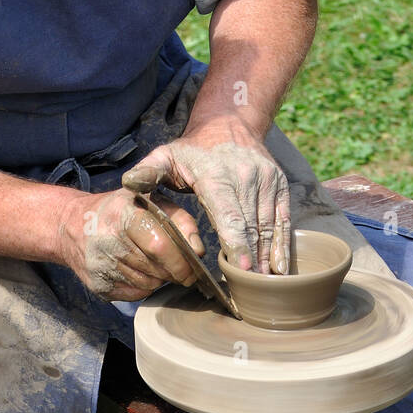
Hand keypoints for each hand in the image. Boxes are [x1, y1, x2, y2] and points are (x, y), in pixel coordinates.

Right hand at [56, 187, 205, 301]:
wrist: (73, 226)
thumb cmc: (122, 212)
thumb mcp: (151, 202)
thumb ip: (180, 220)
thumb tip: (199, 251)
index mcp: (122, 214)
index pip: (159, 246)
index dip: (179, 261)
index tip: (191, 269)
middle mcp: (108, 240)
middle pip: (156, 269)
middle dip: (172, 272)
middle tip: (176, 267)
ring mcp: (101, 265)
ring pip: (148, 285)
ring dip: (158, 279)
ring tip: (152, 263)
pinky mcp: (98, 286)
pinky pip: (135, 295)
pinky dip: (143, 287)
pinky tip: (137, 271)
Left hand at [123, 124, 290, 273]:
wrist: (229, 122)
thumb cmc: (193, 151)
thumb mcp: (166, 155)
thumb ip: (149, 171)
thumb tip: (129, 183)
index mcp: (217, 176)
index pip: (229, 216)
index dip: (236, 243)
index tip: (242, 269)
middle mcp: (246, 177)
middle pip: (251, 227)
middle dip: (253, 260)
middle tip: (251, 289)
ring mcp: (267, 181)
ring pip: (269, 226)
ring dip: (269, 257)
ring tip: (266, 285)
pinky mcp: (280, 185)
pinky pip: (283, 219)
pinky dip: (283, 244)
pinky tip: (280, 268)